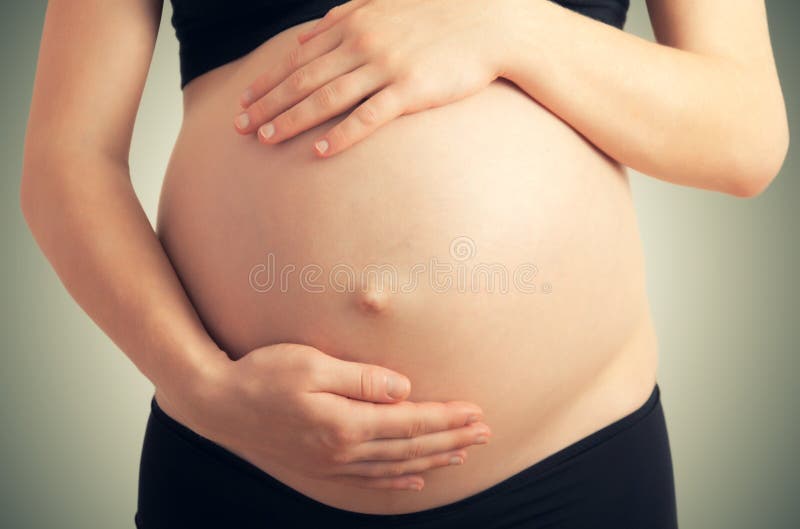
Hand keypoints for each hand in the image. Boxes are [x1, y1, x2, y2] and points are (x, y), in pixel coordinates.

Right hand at [161, 342, 490, 490]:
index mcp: (345, 423)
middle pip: (410, 447)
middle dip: (451, 439)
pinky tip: (416, 479)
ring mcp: (332, 464)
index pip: (410, 422)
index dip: (447, 418)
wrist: (218, 405)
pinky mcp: (320, 467)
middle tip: (485, 432)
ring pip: (396, 466)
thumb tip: (404, 389)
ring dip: (433, 459)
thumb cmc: (262, 375)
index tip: (476, 411)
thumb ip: (361, 379)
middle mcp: (343, 451)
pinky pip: (369, 481)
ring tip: (463, 452)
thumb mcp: (311, 364)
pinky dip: (398, 481)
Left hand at [233, 0, 506, 156]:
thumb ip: (344, 15)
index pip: (299, 56)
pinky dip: (342, 134)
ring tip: (267, 139)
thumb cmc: (438, 13)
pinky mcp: (410, 90)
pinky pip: (369, 116)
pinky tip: (321, 151)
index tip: (245, 99)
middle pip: (303, 79)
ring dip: (293, 119)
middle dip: (268, 103)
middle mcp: (363, 43)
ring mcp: (385, 66)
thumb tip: (309, 33)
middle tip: (240, 127)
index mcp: (354, 23)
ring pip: (327, 97)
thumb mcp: (385, 2)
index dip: (268, 80)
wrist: (491, 21)